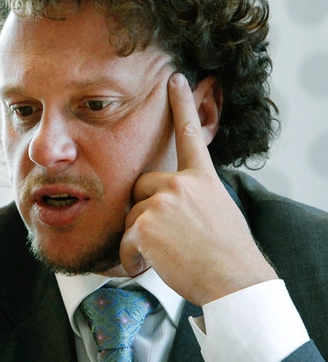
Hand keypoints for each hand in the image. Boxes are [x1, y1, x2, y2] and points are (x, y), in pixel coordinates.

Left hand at [119, 73, 277, 306]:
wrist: (235, 282)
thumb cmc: (228, 255)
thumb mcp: (219, 211)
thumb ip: (194, 196)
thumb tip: (172, 201)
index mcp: (202, 179)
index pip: (190, 134)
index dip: (182, 105)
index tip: (175, 79)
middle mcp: (182, 183)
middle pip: (140, 186)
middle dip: (144, 210)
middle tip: (167, 235)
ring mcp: (162, 201)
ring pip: (131, 215)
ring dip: (140, 238)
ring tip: (167, 254)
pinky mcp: (145, 223)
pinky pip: (125, 239)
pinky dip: (133, 257)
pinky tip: (151, 265)